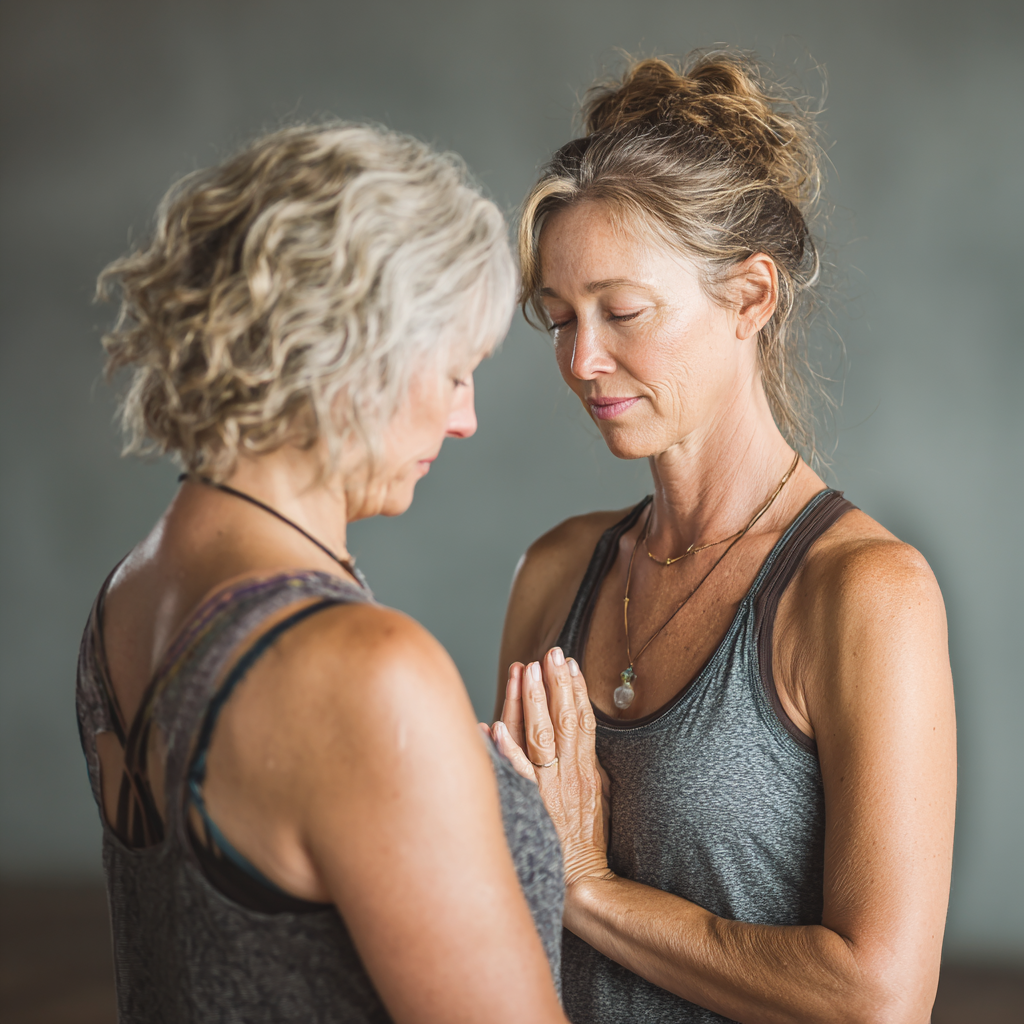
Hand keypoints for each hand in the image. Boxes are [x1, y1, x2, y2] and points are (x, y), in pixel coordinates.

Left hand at [492, 648, 611, 889]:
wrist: (584, 883)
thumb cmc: (585, 843)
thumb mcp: (597, 800)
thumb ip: (587, 767)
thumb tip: (582, 738)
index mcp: (586, 771)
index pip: (583, 721)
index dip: (576, 690)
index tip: (569, 663)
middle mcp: (570, 776)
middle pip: (564, 721)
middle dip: (557, 684)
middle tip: (552, 653)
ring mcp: (551, 790)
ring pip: (542, 737)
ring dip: (534, 702)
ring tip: (529, 670)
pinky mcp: (534, 808)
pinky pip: (519, 776)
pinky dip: (508, 750)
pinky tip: (495, 727)